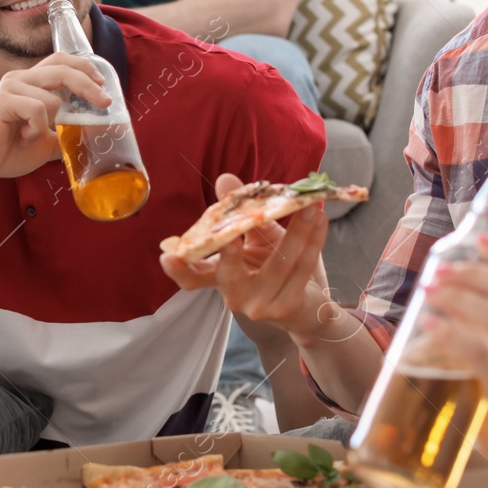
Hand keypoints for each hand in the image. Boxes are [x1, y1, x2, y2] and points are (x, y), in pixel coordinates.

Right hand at [0, 53, 108, 179]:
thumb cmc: (6, 151)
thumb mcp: (45, 142)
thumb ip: (63, 134)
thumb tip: (88, 137)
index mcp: (31, 83)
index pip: (61, 62)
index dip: (84, 68)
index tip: (103, 83)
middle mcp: (21, 78)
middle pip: (62, 68)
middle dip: (88, 84)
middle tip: (105, 102)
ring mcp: (12, 87)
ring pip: (53, 97)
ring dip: (51, 123)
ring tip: (31, 136)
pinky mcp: (4, 100)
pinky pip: (38, 109)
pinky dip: (36, 128)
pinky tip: (22, 137)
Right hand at [160, 172, 332, 338]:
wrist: (307, 307)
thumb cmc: (275, 266)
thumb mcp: (257, 237)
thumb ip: (242, 212)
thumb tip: (225, 180)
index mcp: (219, 277)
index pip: (192, 276)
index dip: (179, 268)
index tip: (168, 255)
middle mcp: (234, 295)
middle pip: (228, 276)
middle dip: (231, 255)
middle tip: (232, 235)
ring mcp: (259, 305)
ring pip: (277, 265)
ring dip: (296, 231)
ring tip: (309, 206)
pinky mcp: (287, 307)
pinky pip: (301, 268)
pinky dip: (312, 241)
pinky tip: (319, 220)